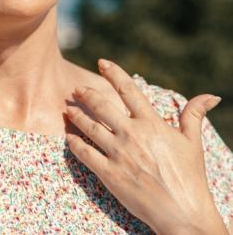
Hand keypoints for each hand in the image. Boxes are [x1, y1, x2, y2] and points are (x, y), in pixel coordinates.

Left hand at [65, 59, 224, 233]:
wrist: (184, 215)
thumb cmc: (190, 178)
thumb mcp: (192, 143)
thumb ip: (194, 115)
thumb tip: (210, 96)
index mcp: (151, 124)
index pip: (128, 90)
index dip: (113, 73)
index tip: (102, 62)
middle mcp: (132, 134)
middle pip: (101, 106)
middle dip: (86, 94)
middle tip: (77, 90)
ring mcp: (119, 154)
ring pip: (89, 127)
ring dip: (76, 116)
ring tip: (68, 109)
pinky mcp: (109, 173)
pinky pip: (85, 153)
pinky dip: (74, 143)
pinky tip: (69, 137)